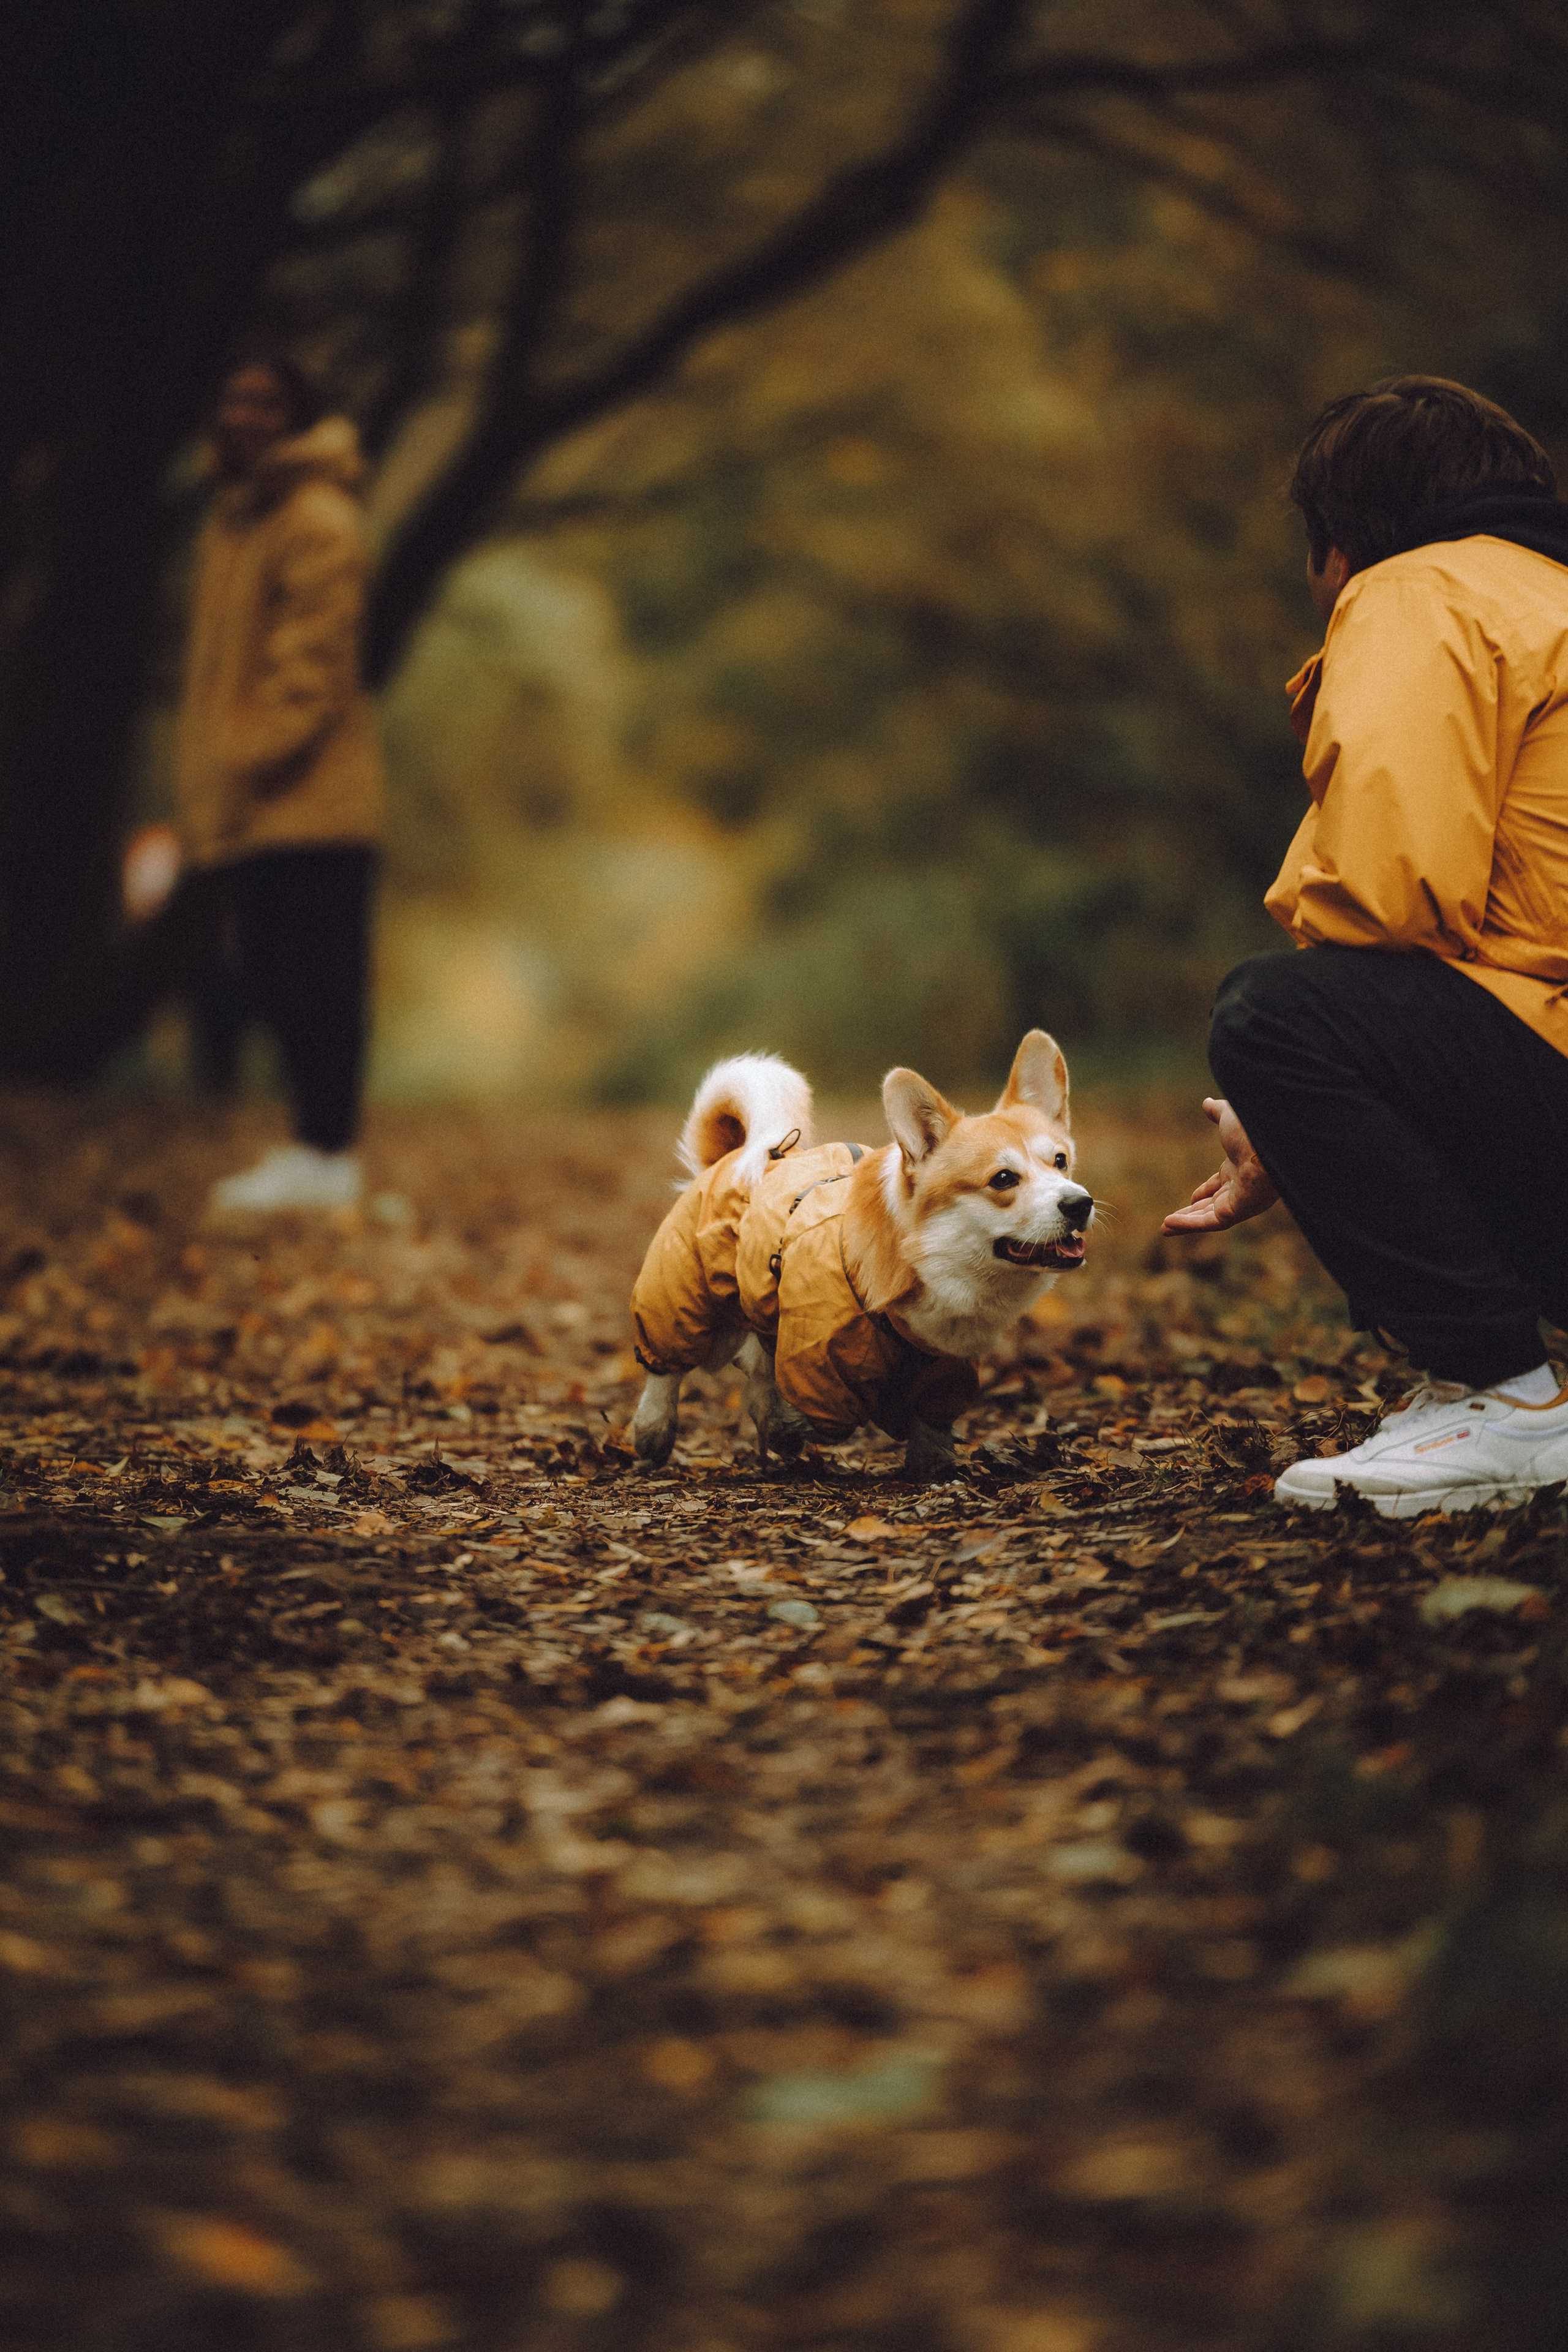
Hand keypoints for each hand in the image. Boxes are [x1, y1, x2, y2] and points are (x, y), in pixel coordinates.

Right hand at [1161, 1097, 1278, 1233]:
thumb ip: (1217, 1112)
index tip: (1191, 1198)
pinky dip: (1188, 1224)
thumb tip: (1207, 1102)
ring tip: (1163, 1229)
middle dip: (1191, 1212)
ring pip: (1208, 1217)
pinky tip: (1168, 1224)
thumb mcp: (1229, 1116)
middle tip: (1170, 1220)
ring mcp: (1240, 1201)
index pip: (1220, 1185)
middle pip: (1212, 1204)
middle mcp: (1241, 1187)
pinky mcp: (1237, 1212)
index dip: (1204, 1192)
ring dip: (1186, 1223)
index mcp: (1241, 1167)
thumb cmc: (1253, 1128)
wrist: (1267, 1140)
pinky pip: (1209, 1222)